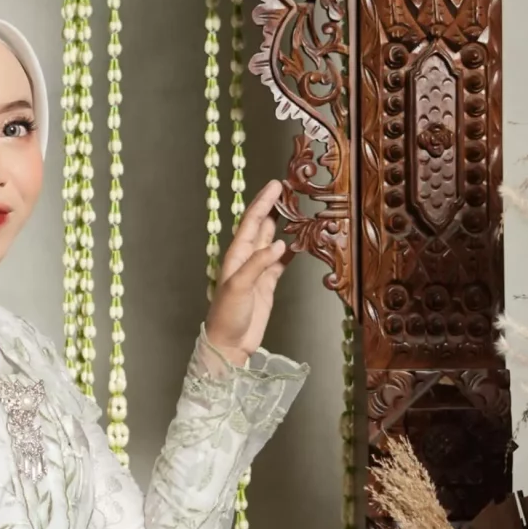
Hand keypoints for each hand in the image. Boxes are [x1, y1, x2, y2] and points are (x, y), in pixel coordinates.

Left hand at [203, 178, 287, 367]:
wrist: (229, 343)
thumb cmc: (227, 315)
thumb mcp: (239, 286)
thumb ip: (259, 264)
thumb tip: (281, 243)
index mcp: (236, 255)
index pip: (251, 222)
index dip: (263, 202)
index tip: (276, 185)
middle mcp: (247, 259)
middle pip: (261, 226)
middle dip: (273, 208)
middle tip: (289, 190)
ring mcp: (258, 271)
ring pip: (272, 241)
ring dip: (283, 227)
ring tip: (296, 210)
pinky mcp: (267, 284)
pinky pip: (281, 262)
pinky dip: (291, 251)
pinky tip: (300, 243)